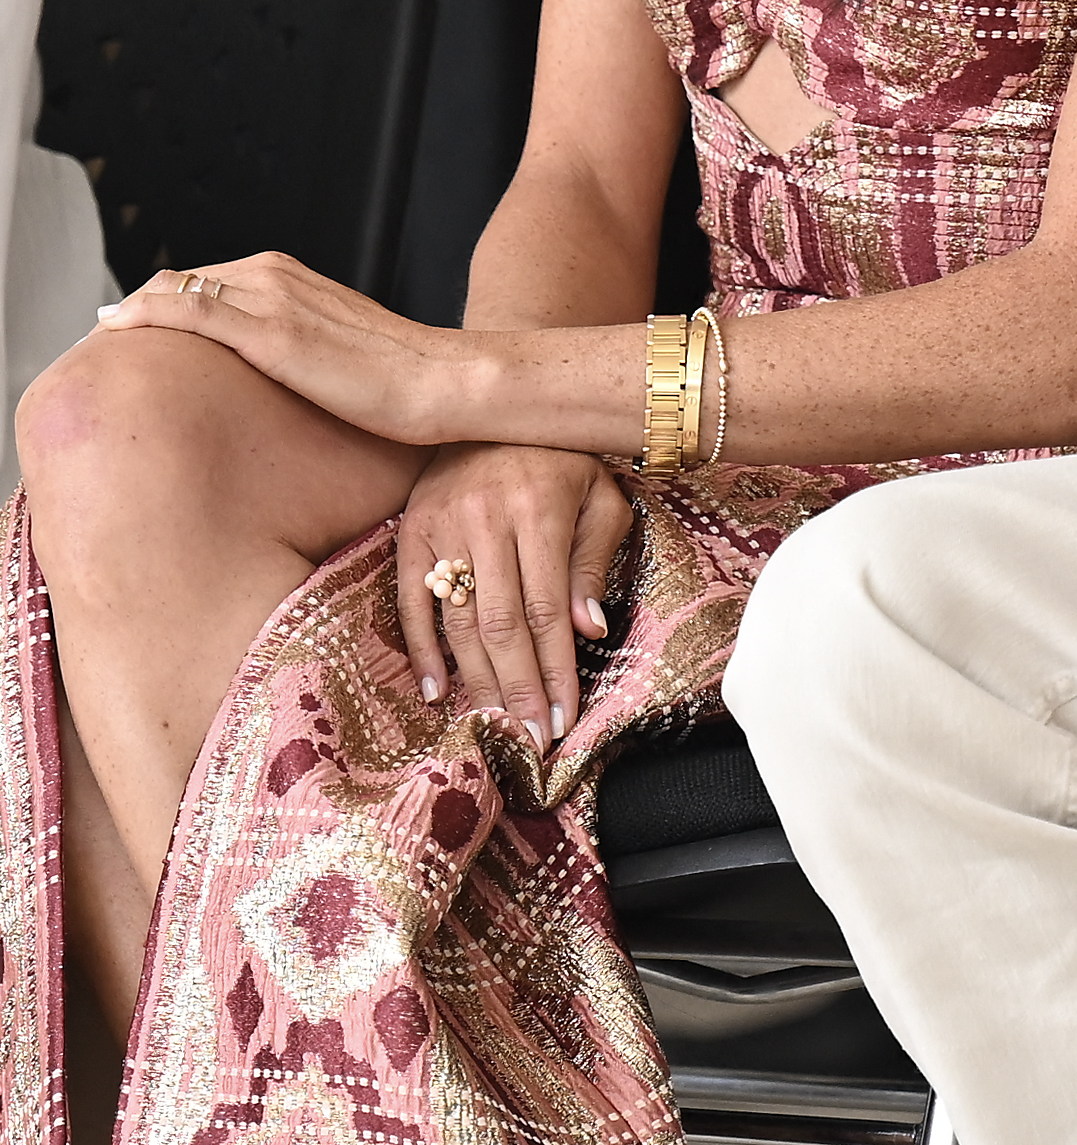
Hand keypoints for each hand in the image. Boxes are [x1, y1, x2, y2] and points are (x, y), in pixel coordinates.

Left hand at [97, 253, 481, 449]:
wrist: (446, 384)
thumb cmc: (406, 385)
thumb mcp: (342, 359)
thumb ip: (303, 354)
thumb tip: (282, 387)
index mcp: (293, 279)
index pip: (207, 282)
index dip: (164, 304)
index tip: (135, 333)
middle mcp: (276, 276)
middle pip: (182, 281)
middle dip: (139, 306)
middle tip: (103, 339)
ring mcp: (271, 300)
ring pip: (176, 288)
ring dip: (132, 309)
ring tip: (99, 338)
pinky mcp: (270, 332)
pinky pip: (188, 311)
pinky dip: (145, 315)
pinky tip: (115, 329)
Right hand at [398, 443, 632, 740]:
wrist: (498, 403)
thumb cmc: (563, 458)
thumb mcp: (599, 497)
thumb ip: (593, 560)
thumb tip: (588, 630)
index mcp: (539, 510)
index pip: (546, 611)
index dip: (554, 670)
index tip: (563, 719)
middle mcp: (485, 519)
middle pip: (500, 625)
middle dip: (517, 689)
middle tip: (528, 741)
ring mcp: (441, 524)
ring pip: (457, 619)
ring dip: (476, 681)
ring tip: (493, 727)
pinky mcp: (410, 529)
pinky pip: (410, 599)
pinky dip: (420, 648)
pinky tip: (434, 692)